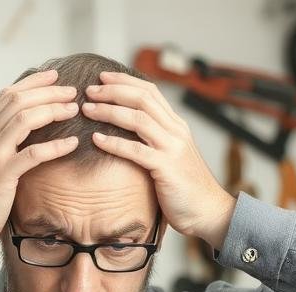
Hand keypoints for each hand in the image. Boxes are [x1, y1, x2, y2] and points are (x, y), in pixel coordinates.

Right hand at [0, 70, 80, 263]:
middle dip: (48, 92)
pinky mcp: (2, 175)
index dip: (32, 83)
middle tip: (71, 91)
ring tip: (73, 110)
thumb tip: (21, 134)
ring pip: (25, 119)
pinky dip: (55, 146)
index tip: (54, 77)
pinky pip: (33, 154)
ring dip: (53, 110)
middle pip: (18, 101)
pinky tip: (72, 144)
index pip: (7, 95)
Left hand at [84, 72, 235, 249]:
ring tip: (87, 110)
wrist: (208, 211)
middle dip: (113, 91)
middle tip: (89, 90)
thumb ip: (155, 140)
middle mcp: (176, 131)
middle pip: (142, 98)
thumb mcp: (171, 156)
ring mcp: (172, 148)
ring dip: (109, 111)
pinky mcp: (166, 168)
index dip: (125, 81)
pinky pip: (136, 151)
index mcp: (176, 125)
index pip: (150, 91)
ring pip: (138, 119)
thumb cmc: (184, 187)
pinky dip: (114, 143)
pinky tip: (96, 139)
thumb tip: (129, 131)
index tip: (102, 77)